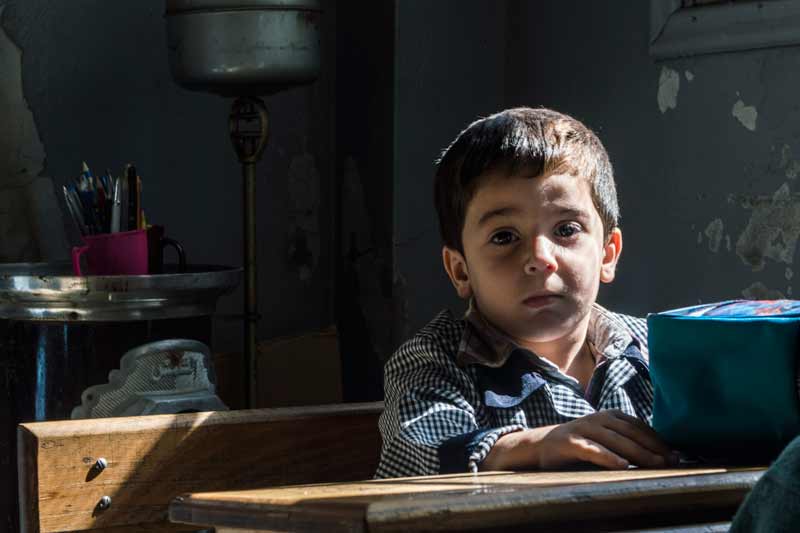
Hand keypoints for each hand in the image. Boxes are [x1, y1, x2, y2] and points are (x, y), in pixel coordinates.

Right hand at [482, 410, 675, 470]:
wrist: (542, 445)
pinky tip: (621, 466)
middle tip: (671, 462)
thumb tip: (660, 456)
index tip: (675, 455)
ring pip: (615, 440)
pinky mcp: (570, 442)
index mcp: (610, 416)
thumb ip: (625, 442)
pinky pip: (592, 449)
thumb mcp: (604, 439)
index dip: (658, 440)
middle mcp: (598, 418)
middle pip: (630, 433)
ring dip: (637, 452)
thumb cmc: (580, 444)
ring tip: (654, 464)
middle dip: (653, 448)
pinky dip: (607, 457)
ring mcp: (584, 429)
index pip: (639, 427)